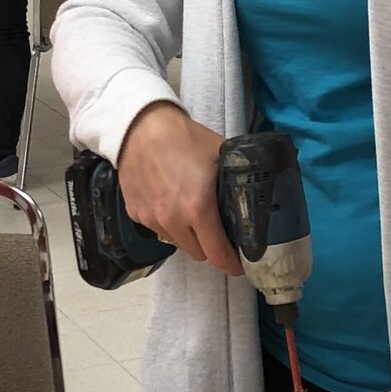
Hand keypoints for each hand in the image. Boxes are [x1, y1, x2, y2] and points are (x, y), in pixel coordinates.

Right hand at [118, 103, 240, 276]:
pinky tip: (170, 201)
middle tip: (219, 231)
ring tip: (193, 213)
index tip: (240, 264)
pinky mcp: (136, 214)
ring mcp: (152, 220)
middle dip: (212, 247)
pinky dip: (168, 224)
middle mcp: (173, 221)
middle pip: (199, 254)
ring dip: (189, 236)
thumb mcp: (221, 156)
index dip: (233, 264)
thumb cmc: (185, 138)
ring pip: (178, 243)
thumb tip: (254, 198)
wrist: (140, 126)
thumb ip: (235, 183)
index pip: (218, 255)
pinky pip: (159, 230)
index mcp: (198, 209)